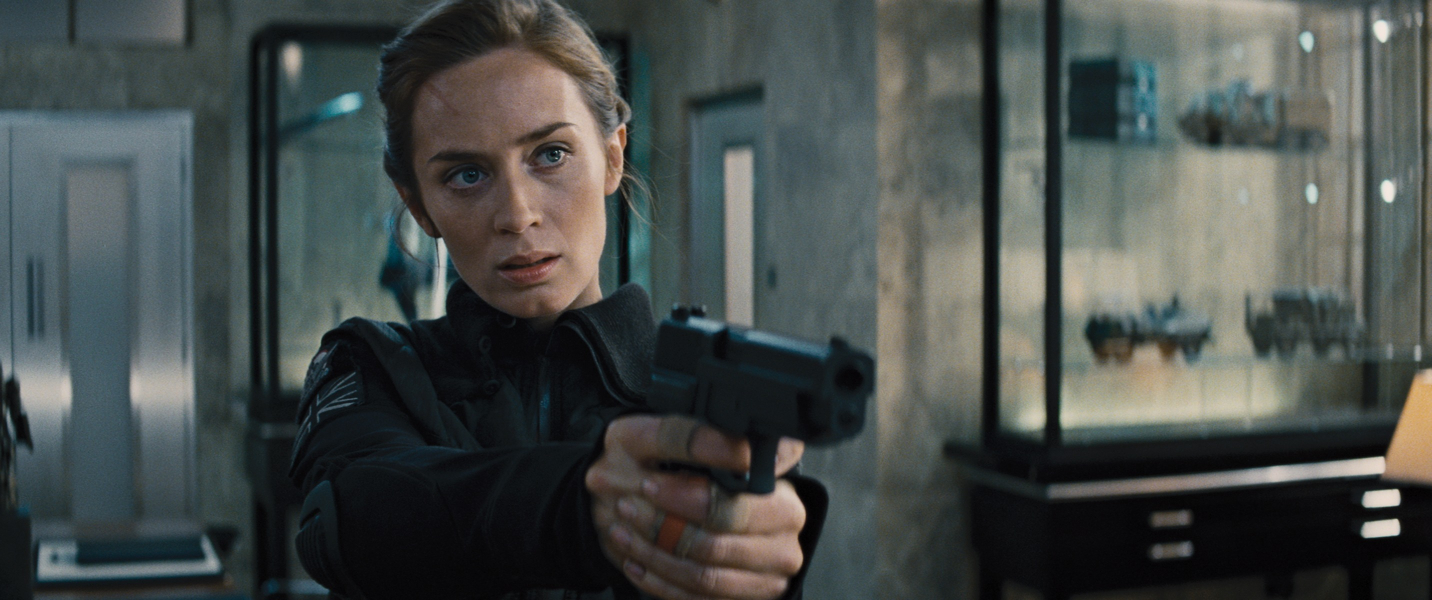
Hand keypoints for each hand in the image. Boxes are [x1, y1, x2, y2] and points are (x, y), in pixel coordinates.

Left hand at [586, 415, 805, 599]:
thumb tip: (725, 450)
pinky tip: (635, 561)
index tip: (648, 485)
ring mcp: (768, 574)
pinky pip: (697, 598)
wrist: (692, 504)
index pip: (733, 506)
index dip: (687, 498)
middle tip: (627, 507)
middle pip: (716, 544)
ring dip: (655, 555)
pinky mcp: (744, 598)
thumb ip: (695, 439)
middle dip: (662, 527)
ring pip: (704, 575)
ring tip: (623, 532)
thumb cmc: (687, 470)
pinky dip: (659, 582)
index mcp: (783, 497)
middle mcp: (785, 537)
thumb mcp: (679, 439)